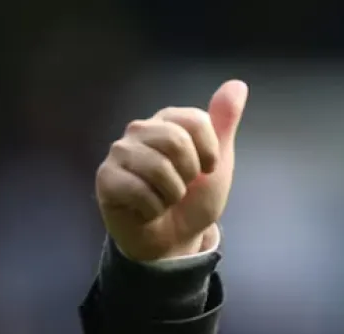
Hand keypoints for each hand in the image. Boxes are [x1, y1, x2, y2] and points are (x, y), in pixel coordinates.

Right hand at [96, 79, 248, 261]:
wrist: (174, 240)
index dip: (209, 152)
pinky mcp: (106, 178)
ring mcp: (120, 152)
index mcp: (168, 121)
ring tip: (164, 199)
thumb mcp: (217, 163)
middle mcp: (140, 130)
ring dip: (171, 195)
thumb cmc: (192, 200)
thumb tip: (237, 84)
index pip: (196, 121)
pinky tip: (146, 210)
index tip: (206, 170)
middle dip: (189, 176)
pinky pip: (139, 191)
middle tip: (181, 188)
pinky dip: (152, 209)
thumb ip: (223, 124)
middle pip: (177, 141)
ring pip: (159, 168)